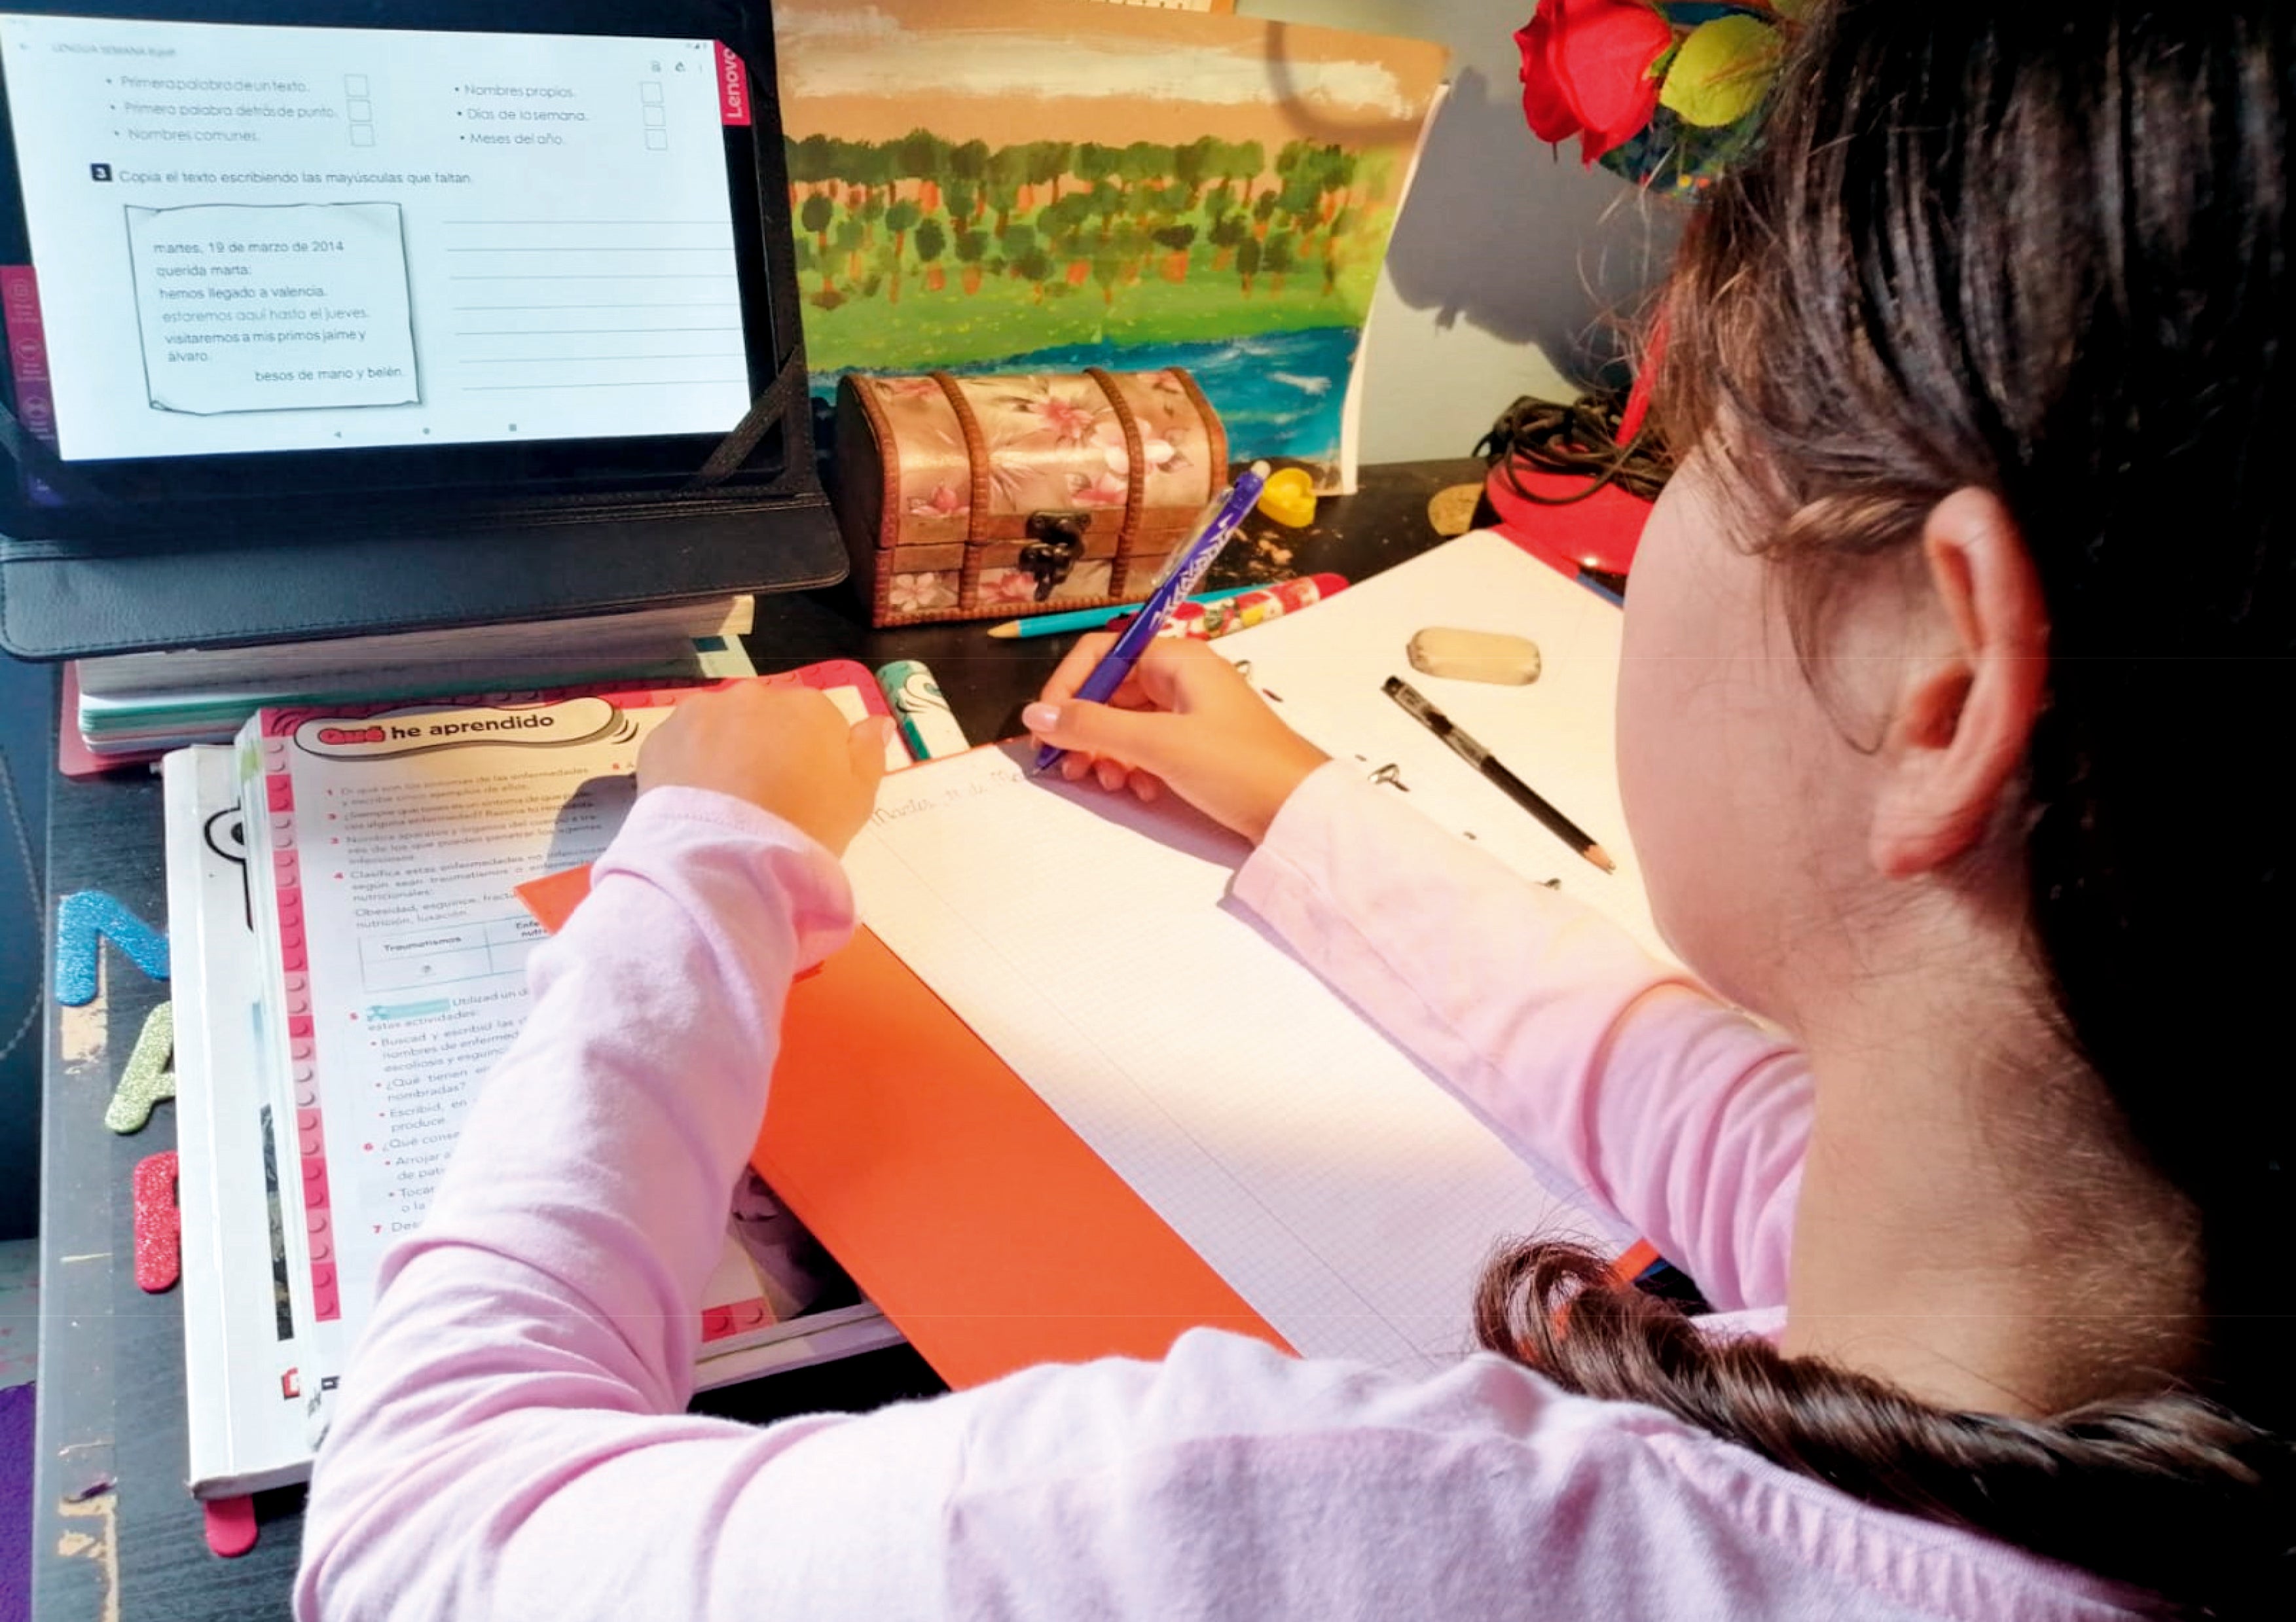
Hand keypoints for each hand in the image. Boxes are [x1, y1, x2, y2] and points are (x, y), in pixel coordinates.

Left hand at [638, 685, 895, 855]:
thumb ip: (868, 754)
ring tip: (726, 801)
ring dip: (726, 750)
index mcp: (810, 708)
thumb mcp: (857, 801)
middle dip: (766, 747)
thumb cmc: (804, 829)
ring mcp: (706, 710)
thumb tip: (876, 723)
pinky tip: (697, 799)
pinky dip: (689, 763)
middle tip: (764, 799)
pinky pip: (684, 743)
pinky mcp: (663, 733)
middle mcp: (757, 695)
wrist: (726, 857)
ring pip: (722, 725)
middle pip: (767, 718)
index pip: (817, 723)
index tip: (804, 793)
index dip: (812, 759)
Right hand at [1022, 634, 1327, 843]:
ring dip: (1107, 752)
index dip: (1067, 686)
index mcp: (1176, 659)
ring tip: (1109, 783)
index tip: (1048, 727)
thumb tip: (1033, 715)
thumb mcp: (1158, 744)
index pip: (1101, 653)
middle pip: (1110, 691)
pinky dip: (1135, 767)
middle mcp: (1182, 678)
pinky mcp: (1199, 746)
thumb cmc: (1236, 766)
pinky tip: (1140, 790)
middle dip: (1085, 728)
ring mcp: (1191, 712)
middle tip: (1070, 768)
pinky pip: (1149, 747)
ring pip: (1126, 723)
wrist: (1300, 811)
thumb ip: (1092, 726)